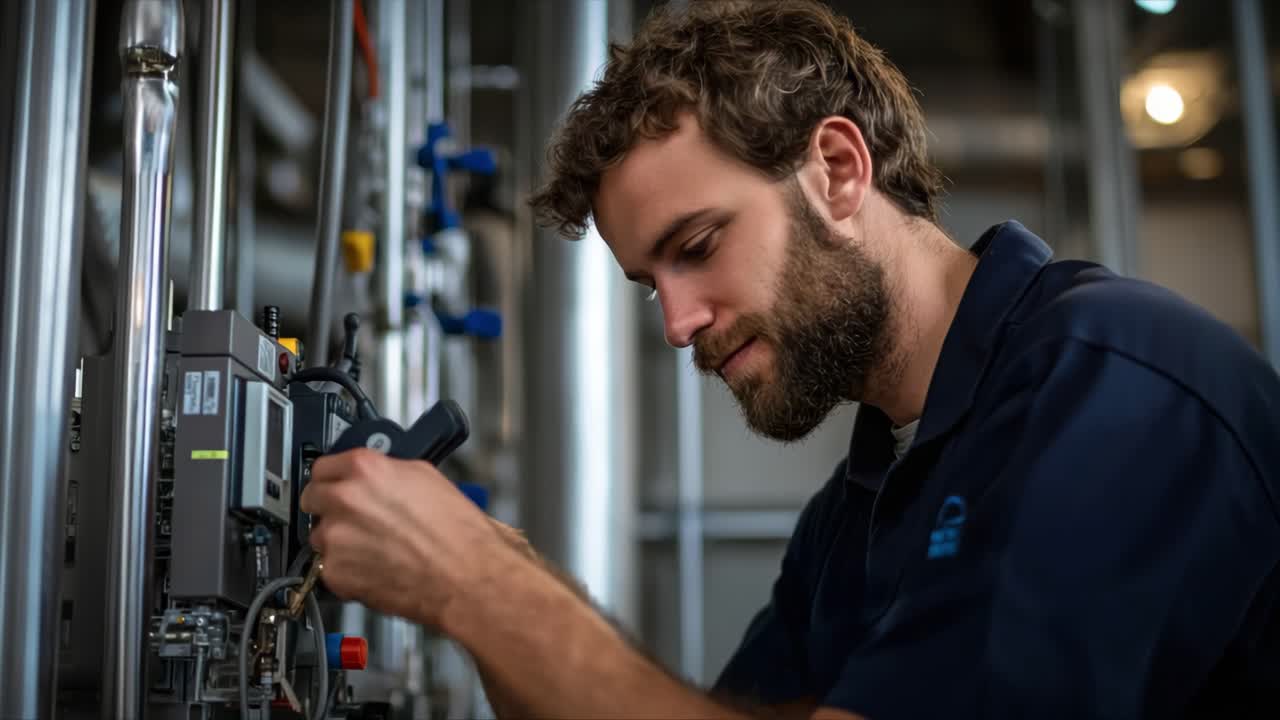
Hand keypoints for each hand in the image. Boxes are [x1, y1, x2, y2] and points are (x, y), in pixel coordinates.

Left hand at [298, 448, 512, 627]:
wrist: (465, 577)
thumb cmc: (456, 533)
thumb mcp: (426, 478)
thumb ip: (387, 473)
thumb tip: (374, 476)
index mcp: (365, 469)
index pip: (322, 466)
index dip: (333, 478)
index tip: (336, 485)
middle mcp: (344, 499)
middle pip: (312, 498)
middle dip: (330, 508)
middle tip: (354, 518)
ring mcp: (336, 537)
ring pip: (320, 535)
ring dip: (339, 540)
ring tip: (375, 547)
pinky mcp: (335, 572)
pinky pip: (329, 567)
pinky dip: (347, 569)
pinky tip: (376, 566)